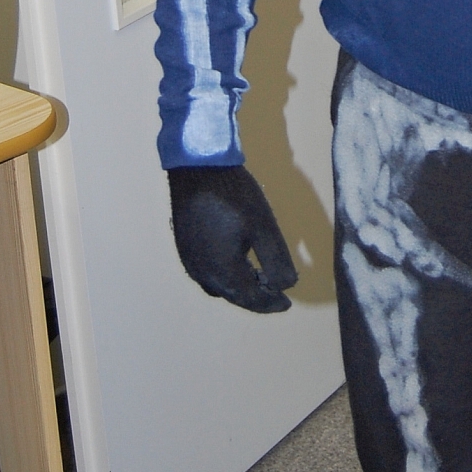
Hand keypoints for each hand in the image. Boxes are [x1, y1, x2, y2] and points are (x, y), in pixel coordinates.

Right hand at [168, 165, 297, 313]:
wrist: (197, 168)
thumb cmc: (234, 196)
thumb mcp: (264, 227)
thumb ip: (277, 260)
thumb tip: (287, 286)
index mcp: (222, 271)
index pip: (251, 299)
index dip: (271, 304)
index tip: (287, 303)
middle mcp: (201, 273)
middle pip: (234, 295)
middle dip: (256, 297)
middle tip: (276, 292)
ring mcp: (190, 261)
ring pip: (219, 286)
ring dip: (240, 287)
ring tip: (259, 278)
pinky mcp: (185, 248)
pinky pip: (207, 274)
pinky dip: (226, 276)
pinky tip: (235, 263)